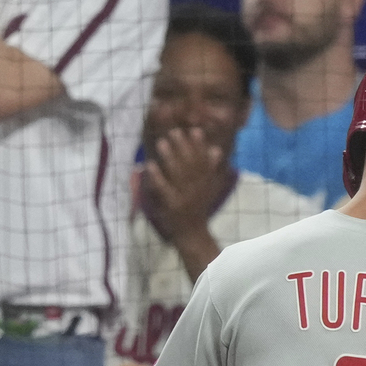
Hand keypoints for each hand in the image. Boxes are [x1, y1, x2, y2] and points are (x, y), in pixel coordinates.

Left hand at [143, 127, 229, 245]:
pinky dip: (157, 176)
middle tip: (175, 132)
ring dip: (170, 157)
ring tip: (162, 142)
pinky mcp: (173, 206)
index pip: (204, 161)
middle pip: (191, 165)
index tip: (194, 130)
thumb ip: (211, 169)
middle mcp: (197, 188)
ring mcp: (185, 197)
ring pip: (178, 174)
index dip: (199, 146)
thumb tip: (216, 149)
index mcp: (206, 183)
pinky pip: (164, 189)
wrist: (193, 234)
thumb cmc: (198, 209)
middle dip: (183, 147)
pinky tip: (149, 164)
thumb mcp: (209, 189)